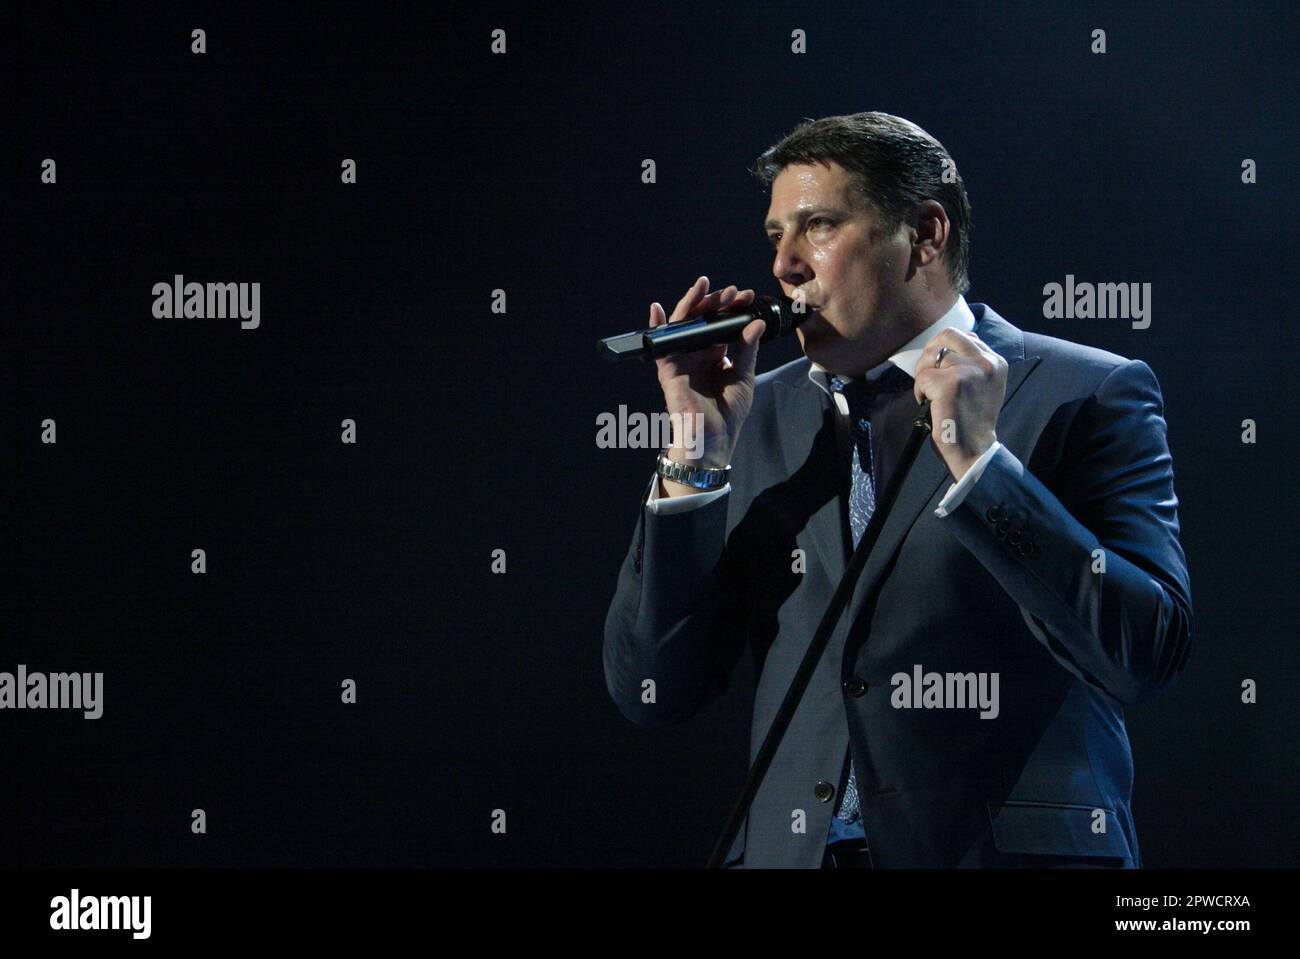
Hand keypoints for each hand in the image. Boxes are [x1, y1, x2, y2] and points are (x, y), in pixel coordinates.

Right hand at [650, 276, 764, 470]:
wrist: (713, 440)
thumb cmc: (727, 414)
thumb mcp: (744, 377)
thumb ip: (748, 349)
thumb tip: (756, 323)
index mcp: (716, 354)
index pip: (722, 323)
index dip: (732, 308)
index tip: (746, 296)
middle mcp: (698, 353)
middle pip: (702, 319)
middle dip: (716, 302)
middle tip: (731, 291)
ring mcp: (682, 359)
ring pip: (683, 325)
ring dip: (692, 304)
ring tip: (704, 288)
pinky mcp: (668, 370)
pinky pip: (660, 345)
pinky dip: (656, 326)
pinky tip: (656, 309)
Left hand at [912, 328, 1007, 480]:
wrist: (974, 450)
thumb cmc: (971, 421)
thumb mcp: (982, 386)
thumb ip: (973, 362)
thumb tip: (958, 340)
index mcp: (996, 361)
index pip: (964, 336)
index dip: (944, 350)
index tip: (941, 371)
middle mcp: (986, 362)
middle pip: (946, 335)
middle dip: (931, 354)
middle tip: (929, 378)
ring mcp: (969, 370)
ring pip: (931, 356)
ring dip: (924, 376)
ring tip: (932, 396)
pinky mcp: (951, 383)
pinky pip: (922, 377)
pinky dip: (919, 392)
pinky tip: (930, 406)